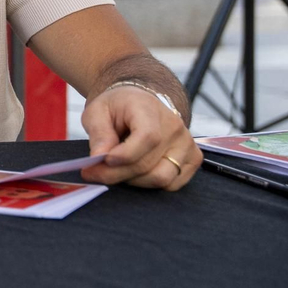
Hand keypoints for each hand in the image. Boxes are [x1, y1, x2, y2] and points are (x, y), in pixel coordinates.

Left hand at [80, 86, 200, 189]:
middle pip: (149, 163)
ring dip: (134, 181)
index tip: (104, 161)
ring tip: (116, 170)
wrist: (140, 103)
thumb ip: (98, 133)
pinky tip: (135, 171)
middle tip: (94, 173)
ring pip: (162, 178)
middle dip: (117, 173)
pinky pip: (173, 184)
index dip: (125, 154)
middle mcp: (175, 127)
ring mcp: (187, 144)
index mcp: (150, 109)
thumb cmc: (118, 107)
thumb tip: (99, 157)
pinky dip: (151, 184)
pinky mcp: (193, 159)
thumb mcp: (97, 112)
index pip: (147, 137)